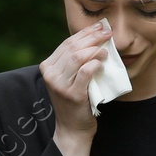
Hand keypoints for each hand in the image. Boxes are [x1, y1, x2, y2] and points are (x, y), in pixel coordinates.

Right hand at [41, 21, 111, 137]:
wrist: (72, 128)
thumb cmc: (74, 101)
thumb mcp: (68, 79)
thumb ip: (74, 62)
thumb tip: (94, 38)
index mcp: (47, 67)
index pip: (67, 43)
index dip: (84, 33)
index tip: (99, 26)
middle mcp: (50, 74)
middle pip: (73, 47)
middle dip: (92, 37)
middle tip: (108, 33)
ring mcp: (60, 84)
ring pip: (77, 57)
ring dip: (95, 50)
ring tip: (106, 50)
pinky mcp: (72, 94)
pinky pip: (85, 72)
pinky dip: (95, 64)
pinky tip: (101, 63)